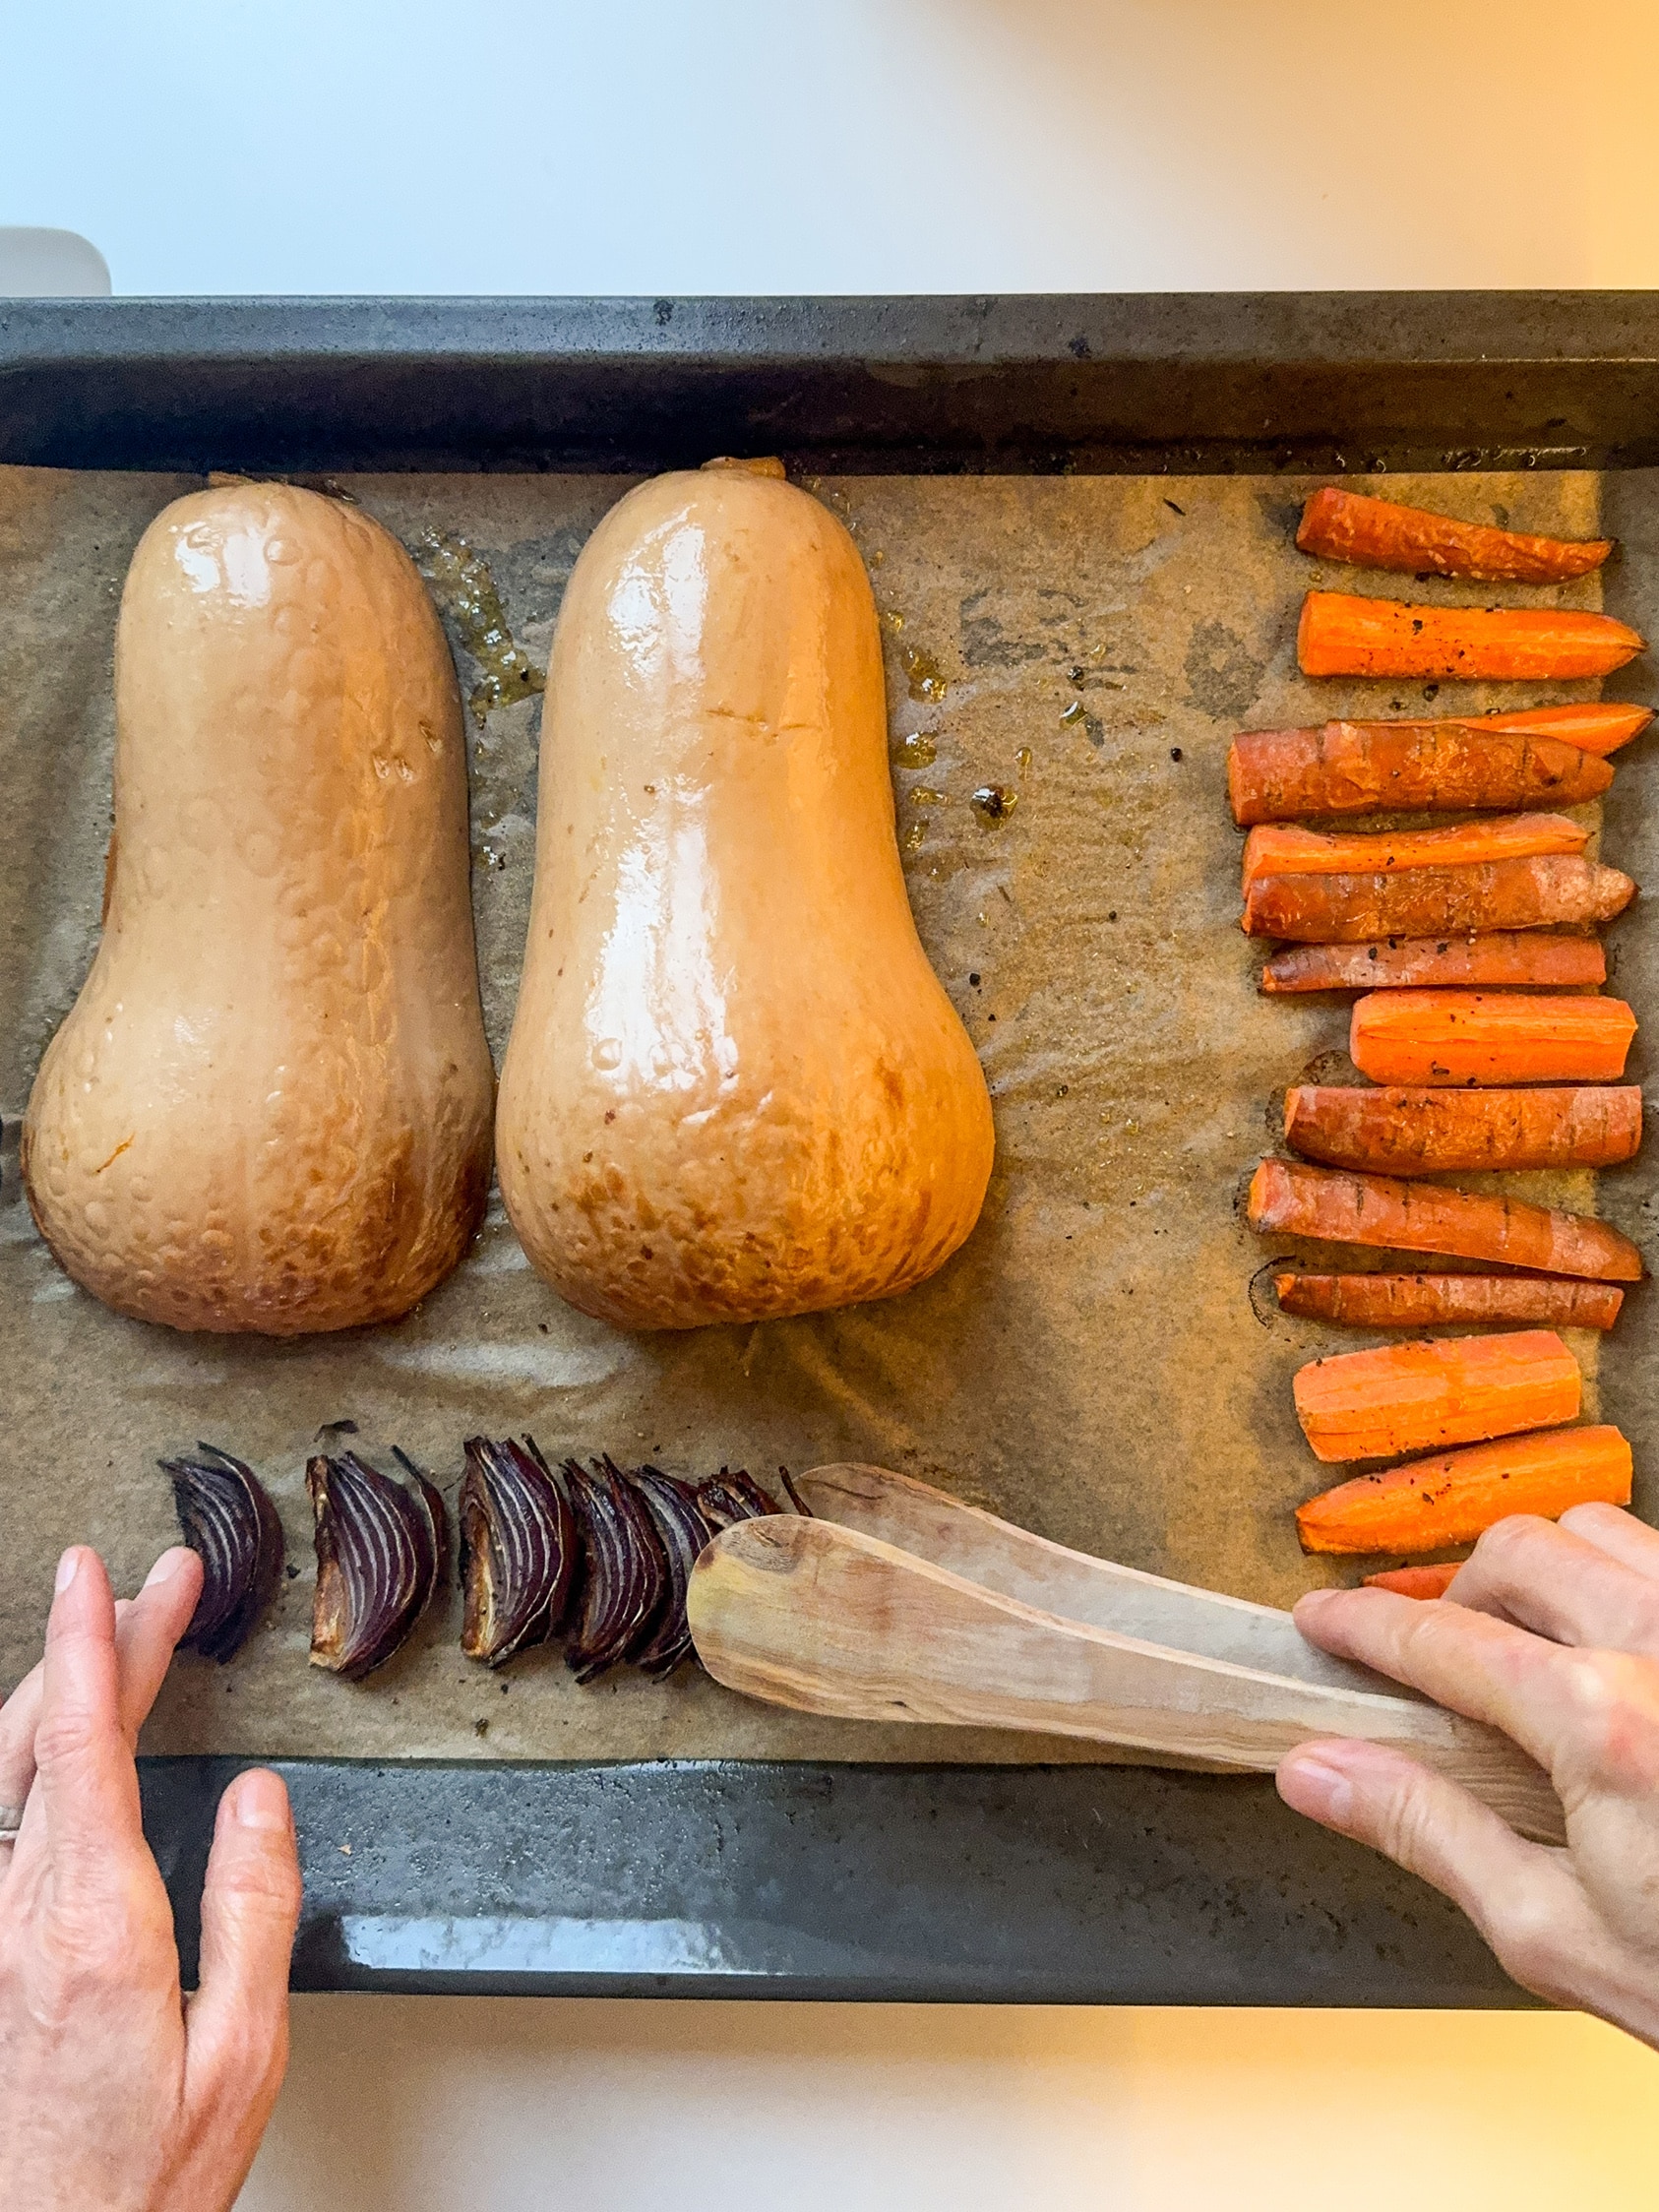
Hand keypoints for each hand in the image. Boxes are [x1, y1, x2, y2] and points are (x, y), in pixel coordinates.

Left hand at [0, 1545, 302, 2208]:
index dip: (93, 1644)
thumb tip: (258, 1801)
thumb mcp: (241, 2055)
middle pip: (43, 1740)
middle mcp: (18, 1921)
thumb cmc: (140, 2182)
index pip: (83, 1748)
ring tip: (116, 1637)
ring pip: (3, 1774)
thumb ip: (252, 1912)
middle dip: (97, 1642)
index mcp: (92, 1929)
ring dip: (59, 1688)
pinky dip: (32, 1752)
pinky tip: (56, 1740)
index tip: (99, 1573)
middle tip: (152, 1582)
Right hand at [1279, 1503, 1658, 2046]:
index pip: (1440, 1637)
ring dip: (1544, 1574)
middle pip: (1514, 1553)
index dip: (1361, 1627)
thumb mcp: (1553, 1931)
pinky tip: (1615, 1650)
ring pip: (1596, 1531)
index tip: (1326, 1624)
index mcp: (1599, 1723)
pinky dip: (1621, 1582)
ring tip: (1531, 1645)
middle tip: (1439, 1662)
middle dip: (1455, 1594)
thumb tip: (1321, 1773)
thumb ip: (1427, 1831)